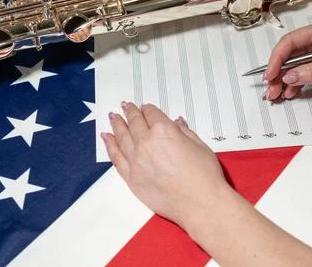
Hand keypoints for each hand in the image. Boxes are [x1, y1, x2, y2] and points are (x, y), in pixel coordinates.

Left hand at [101, 102, 227, 228]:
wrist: (200, 204)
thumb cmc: (205, 177)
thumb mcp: (200, 146)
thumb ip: (184, 132)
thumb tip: (176, 123)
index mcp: (165, 131)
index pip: (152, 114)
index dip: (148, 109)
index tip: (145, 108)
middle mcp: (147, 142)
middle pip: (135, 123)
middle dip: (130, 113)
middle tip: (126, 107)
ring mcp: (136, 160)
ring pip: (122, 137)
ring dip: (117, 125)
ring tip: (113, 117)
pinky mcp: (131, 178)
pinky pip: (116, 157)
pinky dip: (110, 145)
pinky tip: (106, 138)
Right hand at [263, 19, 311, 99]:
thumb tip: (289, 77)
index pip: (290, 42)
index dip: (277, 59)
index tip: (270, 75)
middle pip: (288, 55)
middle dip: (277, 72)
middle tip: (270, 90)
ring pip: (292, 66)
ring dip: (283, 80)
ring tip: (276, 95)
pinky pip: (302, 73)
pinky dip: (294, 84)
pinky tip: (289, 93)